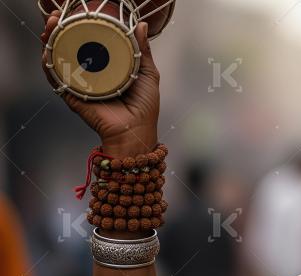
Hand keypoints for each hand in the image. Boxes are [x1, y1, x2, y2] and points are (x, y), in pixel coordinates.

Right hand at [41, 10, 159, 156]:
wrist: (137, 130)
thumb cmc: (144, 106)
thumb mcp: (147, 72)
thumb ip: (142, 49)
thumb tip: (140, 24)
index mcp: (106, 67)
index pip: (88, 43)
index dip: (79, 27)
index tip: (78, 13)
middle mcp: (89, 74)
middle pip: (68, 47)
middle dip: (59, 29)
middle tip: (58, 15)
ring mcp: (78, 84)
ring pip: (57, 59)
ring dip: (50, 40)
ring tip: (52, 25)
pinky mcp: (71, 95)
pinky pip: (55, 77)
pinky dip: (48, 63)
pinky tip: (47, 50)